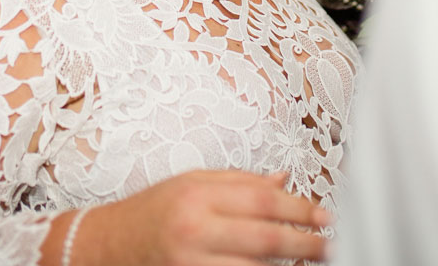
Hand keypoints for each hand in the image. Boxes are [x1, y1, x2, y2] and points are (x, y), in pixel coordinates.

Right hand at [51, 170, 329, 265]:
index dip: (300, 208)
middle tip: (329, 245)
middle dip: (304, 243)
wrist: (108, 245)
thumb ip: (239, 181)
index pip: (262, 199)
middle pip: (264, 238)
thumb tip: (283, 180)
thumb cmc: (152, 211)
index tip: (323, 216)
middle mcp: (195, 229)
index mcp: (198, 195)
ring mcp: (192, 263)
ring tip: (307, 262)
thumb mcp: (191, 182)